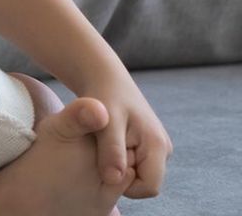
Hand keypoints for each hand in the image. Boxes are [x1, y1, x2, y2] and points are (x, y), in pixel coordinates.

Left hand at [82, 70, 171, 197]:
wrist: (104, 78)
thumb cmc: (103, 96)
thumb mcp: (105, 122)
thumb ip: (111, 150)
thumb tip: (114, 180)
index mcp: (158, 145)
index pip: (150, 187)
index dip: (125, 184)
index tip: (104, 163)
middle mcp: (164, 149)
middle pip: (145, 182)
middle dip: (122, 173)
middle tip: (102, 148)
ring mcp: (158, 147)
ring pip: (139, 173)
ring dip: (119, 165)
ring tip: (104, 142)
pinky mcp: (148, 145)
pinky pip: (135, 164)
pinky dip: (119, 158)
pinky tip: (106, 141)